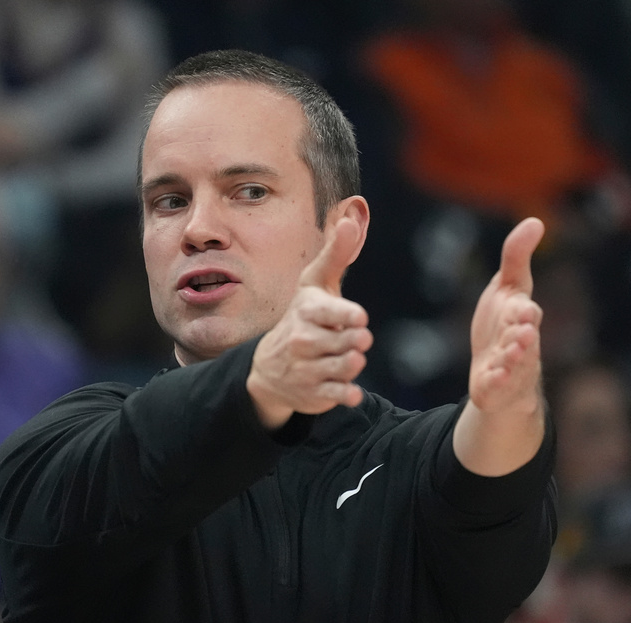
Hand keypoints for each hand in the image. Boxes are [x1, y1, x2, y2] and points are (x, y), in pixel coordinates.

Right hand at [247, 217, 372, 428]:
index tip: (360, 317)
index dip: (344, 316)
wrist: (270, 367)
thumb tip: (349, 219)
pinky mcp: (314, 393)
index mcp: (306, 311)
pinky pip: (335, 395)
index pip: (326, 313)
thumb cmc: (304, 315)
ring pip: (341, 367)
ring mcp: (307, 368)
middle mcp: (303, 340)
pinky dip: (346, 395)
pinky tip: (353, 392)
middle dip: (353, 341)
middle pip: (339, 341)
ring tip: (353, 357)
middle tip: (359, 339)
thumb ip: (335, 254)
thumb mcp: (316, 284)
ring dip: (352, 364)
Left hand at [468, 217, 544, 414]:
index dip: (524, 313)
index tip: (524, 310)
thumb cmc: (503, 324)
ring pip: (512, 364)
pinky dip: (496, 383)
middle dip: (523, 337)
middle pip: (523, 340)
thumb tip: (536, 220)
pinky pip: (496, 386)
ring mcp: (508, 367)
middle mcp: (520, 344)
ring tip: (509, 353)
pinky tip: (492, 377)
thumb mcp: (507, 288)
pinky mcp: (493, 386)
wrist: (495, 368)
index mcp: (522, 318)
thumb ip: (517, 257)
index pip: (526, 313)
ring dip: (511, 359)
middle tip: (522, 332)